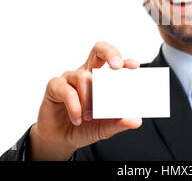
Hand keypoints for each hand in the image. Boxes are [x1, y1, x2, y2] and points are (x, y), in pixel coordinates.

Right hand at [29, 41, 141, 159]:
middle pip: (99, 50)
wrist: (61, 139)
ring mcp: (70, 78)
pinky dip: (75, 106)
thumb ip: (119, 122)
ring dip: (89, 98)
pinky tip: (78, 119)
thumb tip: (136, 120)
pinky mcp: (55, 86)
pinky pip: (67, 90)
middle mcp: (87, 73)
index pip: (114, 62)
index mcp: (102, 78)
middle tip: (117, 66)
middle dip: (110, 53)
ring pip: (84, 76)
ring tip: (90, 116)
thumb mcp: (105, 127)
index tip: (134, 66)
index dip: (124, 60)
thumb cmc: (85, 127)